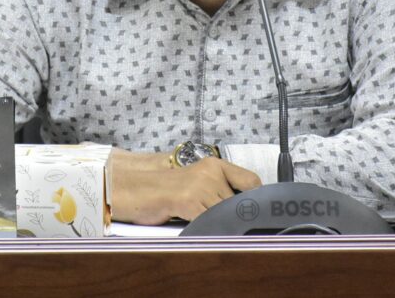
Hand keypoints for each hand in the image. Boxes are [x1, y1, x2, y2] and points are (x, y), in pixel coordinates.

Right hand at [109, 148, 261, 224]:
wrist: (137, 189)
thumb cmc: (167, 191)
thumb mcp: (197, 183)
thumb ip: (219, 191)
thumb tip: (245, 210)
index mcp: (215, 165)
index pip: (251, 181)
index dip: (256, 200)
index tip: (255, 213)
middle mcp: (211, 172)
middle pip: (239, 203)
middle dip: (233, 217)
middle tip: (225, 225)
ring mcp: (200, 185)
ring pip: (225, 214)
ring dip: (219, 225)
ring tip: (203, 224)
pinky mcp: (189, 200)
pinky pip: (209, 221)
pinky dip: (207, 229)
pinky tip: (196, 228)